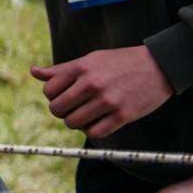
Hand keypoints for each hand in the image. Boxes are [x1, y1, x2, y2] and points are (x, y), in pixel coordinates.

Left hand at [32, 45, 173, 138]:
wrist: (159, 66)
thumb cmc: (120, 63)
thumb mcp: (90, 60)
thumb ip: (61, 70)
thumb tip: (34, 72)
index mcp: (81, 68)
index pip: (49, 90)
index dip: (53, 96)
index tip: (64, 95)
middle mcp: (92, 84)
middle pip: (57, 108)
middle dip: (61, 111)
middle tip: (73, 108)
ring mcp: (108, 100)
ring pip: (73, 123)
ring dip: (76, 122)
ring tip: (85, 115)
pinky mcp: (123, 115)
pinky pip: (95, 132)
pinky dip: (92, 130)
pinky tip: (97, 122)